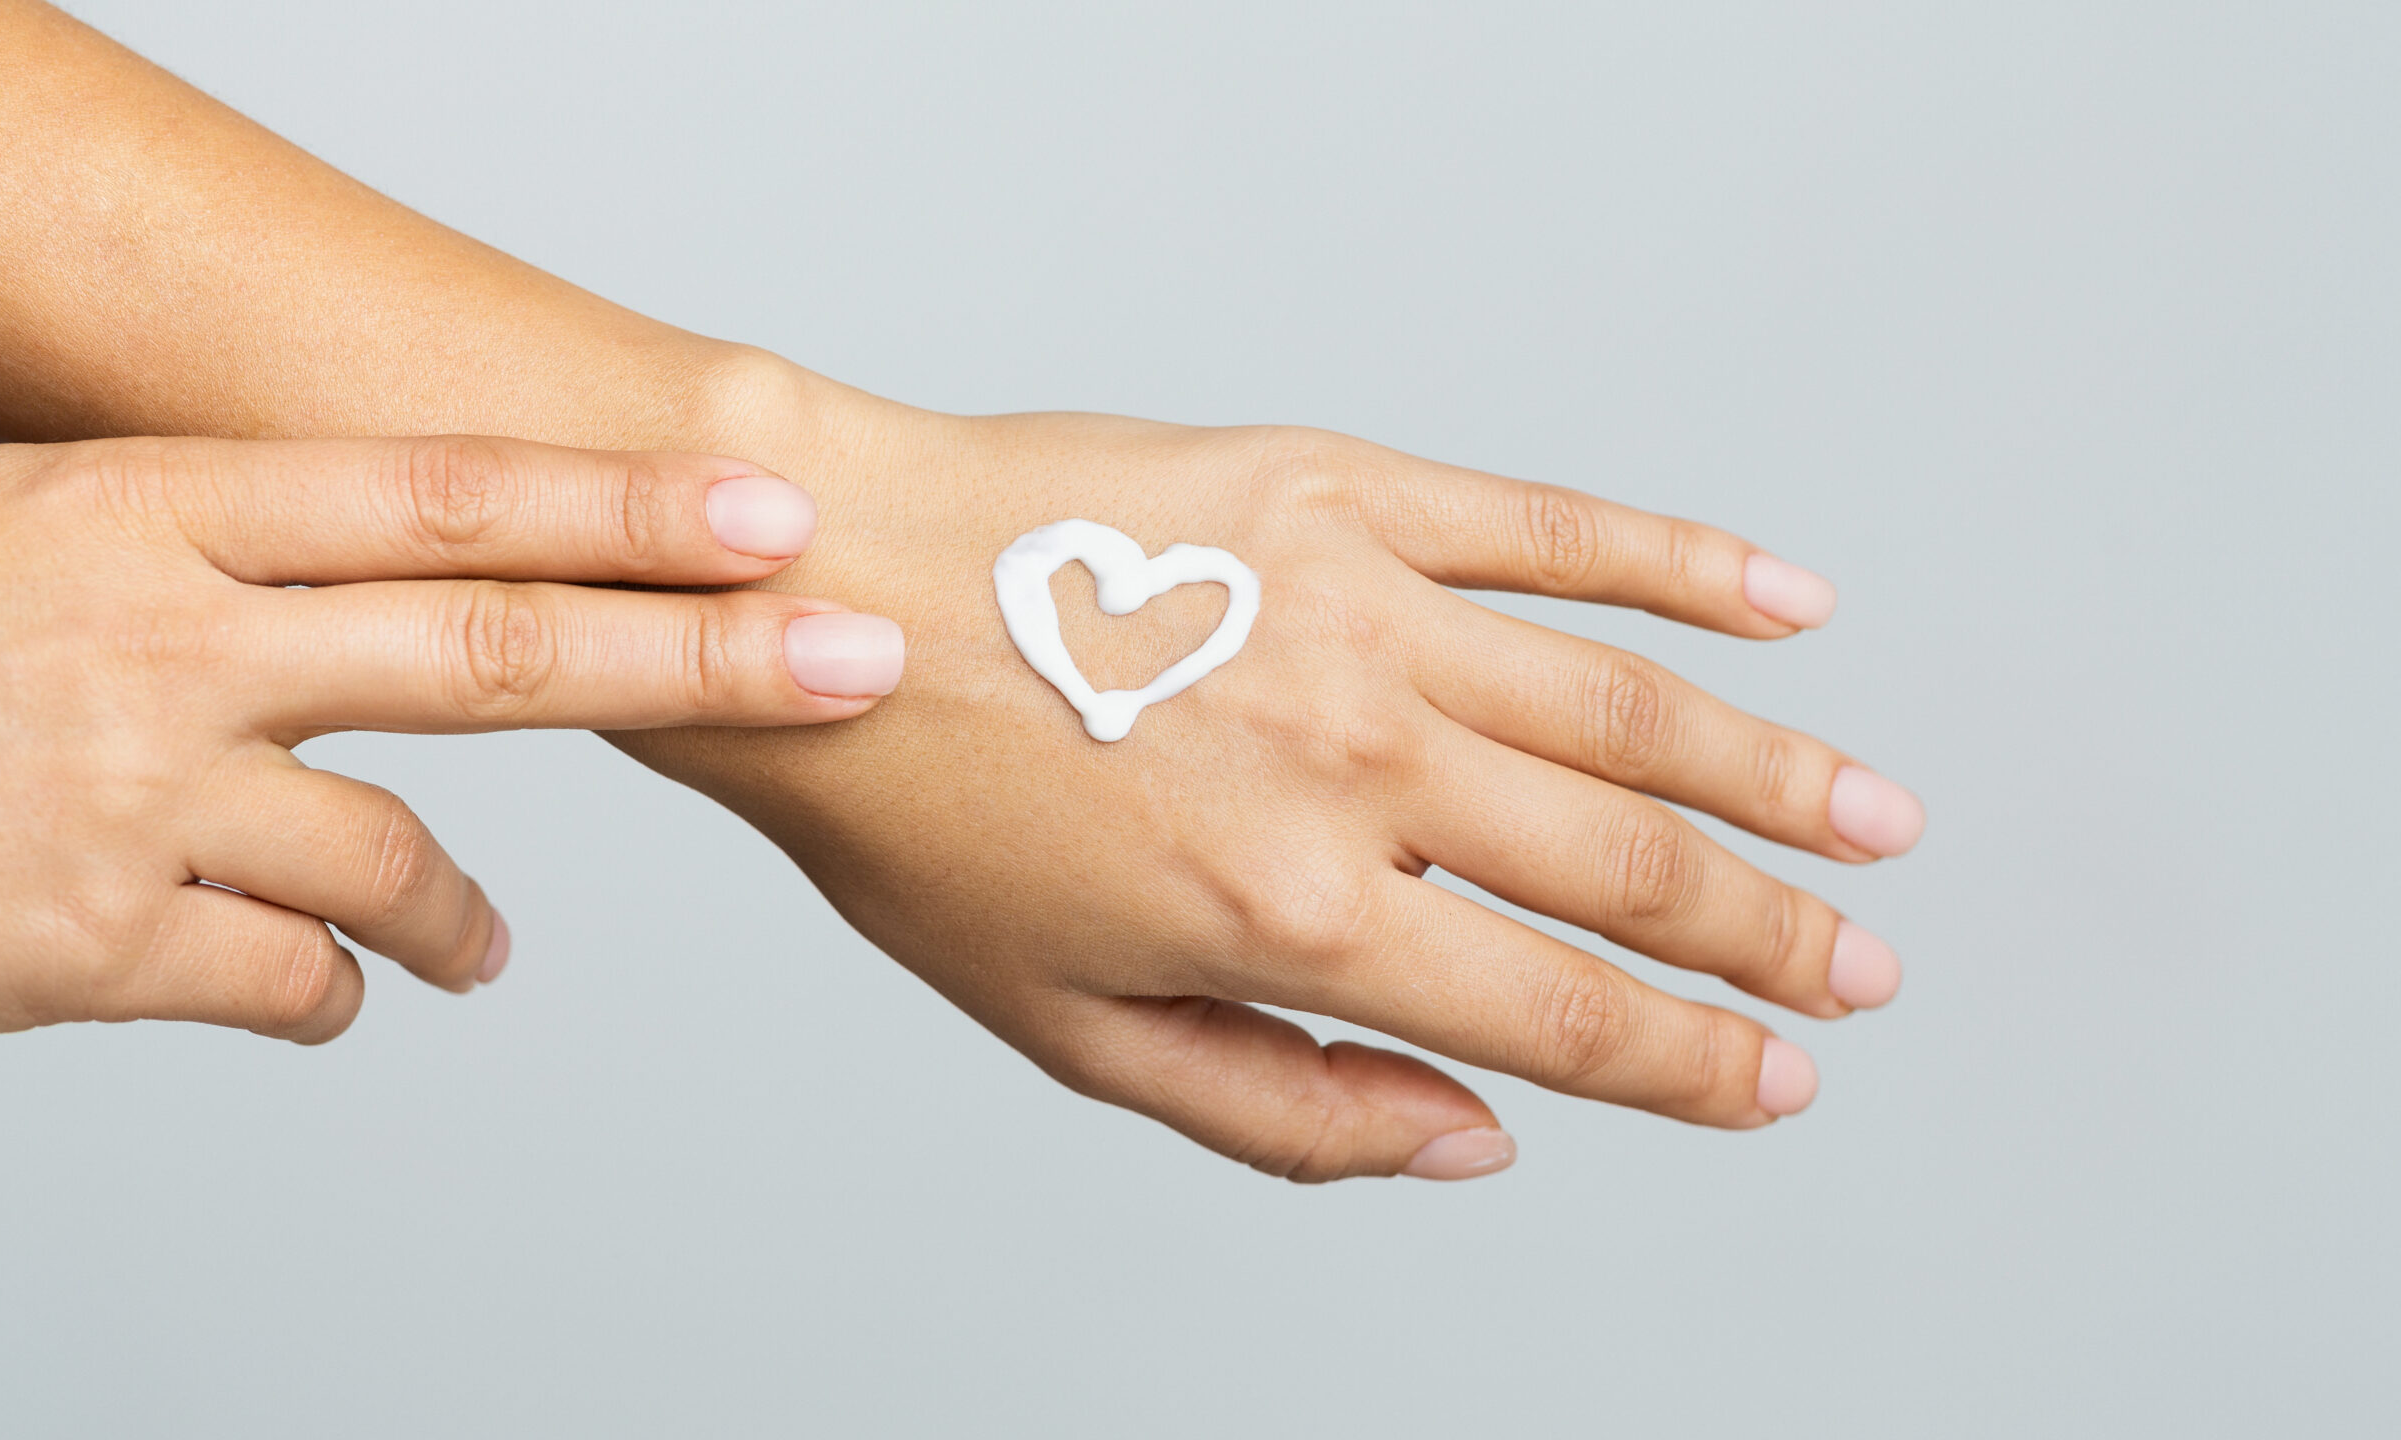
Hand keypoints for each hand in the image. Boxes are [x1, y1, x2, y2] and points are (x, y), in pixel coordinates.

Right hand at [0, 434, 902, 1053]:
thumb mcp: (2, 538)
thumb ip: (195, 564)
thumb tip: (361, 603)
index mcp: (135, 512)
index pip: (434, 494)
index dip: (617, 503)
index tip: (768, 505)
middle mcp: (156, 643)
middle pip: (486, 645)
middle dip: (695, 656)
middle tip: (852, 659)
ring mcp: (129, 800)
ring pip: (398, 854)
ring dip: (463, 913)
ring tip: (485, 946)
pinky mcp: (88, 949)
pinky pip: (292, 982)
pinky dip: (335, 992)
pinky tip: (327, 993)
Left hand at [623, 369, 1923, 1180]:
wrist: (817, 605)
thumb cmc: (930, 824)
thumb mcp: (1077, 1033)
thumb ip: (1288, 1113)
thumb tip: (1478, 1142)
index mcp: (1298, 918)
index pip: (1566, 1016)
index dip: (1698, 1064)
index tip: (1786, 1082)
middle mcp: (1360, 767)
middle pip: (1632, 869)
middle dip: (1772, 937)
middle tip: (1867, 972)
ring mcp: (1359, 612)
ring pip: (1630, 706)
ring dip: (1775, 774)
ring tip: (1876, 821)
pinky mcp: (1336, 490)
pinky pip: (1548, 528)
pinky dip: (1680, 565)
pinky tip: (1785, 601)